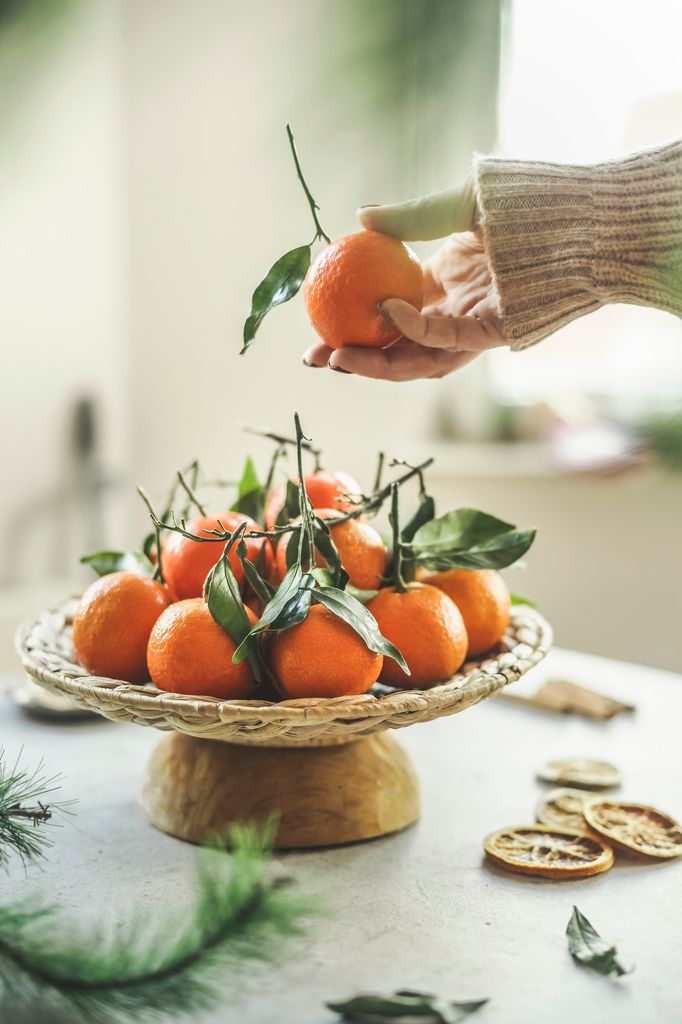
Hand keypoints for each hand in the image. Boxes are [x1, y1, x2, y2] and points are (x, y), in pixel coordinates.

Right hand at [303, 182, 506, 381]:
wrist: (577, 214)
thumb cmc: (523, 205)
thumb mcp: (454, 205)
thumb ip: (410, 217)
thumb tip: (358, 216)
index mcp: (441, 287)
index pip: (386, 316)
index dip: (350, 324)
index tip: (314, 322)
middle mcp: (453, 313)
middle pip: (395, 348)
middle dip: (353, 359)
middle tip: (312, 357)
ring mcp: (472, 327)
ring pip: (417, 359)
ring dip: (375, 364)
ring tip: (336, 358)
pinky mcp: (494, 332)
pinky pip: (449, 338)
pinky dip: (417, 329)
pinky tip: (388, 311)